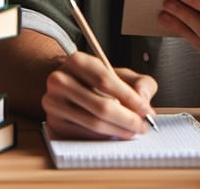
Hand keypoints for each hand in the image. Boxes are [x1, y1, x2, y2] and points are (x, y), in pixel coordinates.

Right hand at [42, 51, 157, 138]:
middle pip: (100, 106)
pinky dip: (104, 137)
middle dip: (127, 119)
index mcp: (77, 61)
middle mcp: (60, 81)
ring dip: (118, 131)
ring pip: (93, 123)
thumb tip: (143, 99)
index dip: (129, 97)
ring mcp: (54, 104)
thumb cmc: (97, 80)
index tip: (145, 109)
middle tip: (143, 125)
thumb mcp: (121, 73)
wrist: (69, 86)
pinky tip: (115, 133)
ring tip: (133, 130)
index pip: (105, 81)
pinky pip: (85, 135)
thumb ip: (140, 82)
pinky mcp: (54, 124)